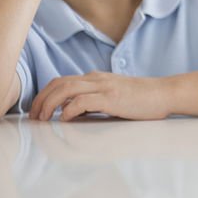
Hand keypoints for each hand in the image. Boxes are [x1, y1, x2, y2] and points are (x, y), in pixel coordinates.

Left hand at [30, 72, 170, 120]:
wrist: (164, 93)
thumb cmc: (142, 98)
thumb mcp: (114, 96)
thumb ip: (94, 100)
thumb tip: (73, 113)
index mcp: (96, 78)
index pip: (62, 81)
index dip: (45, 94)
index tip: (37, 110)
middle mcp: (96, 79)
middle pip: (59, 83)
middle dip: (41, 99)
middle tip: (33, 116)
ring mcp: (104, 86)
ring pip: (66, 89)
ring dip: (49, 104)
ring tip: (43, 118)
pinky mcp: (111, 97)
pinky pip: (82, 101)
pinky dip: (69, 110)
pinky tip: (65, 119)